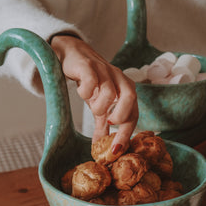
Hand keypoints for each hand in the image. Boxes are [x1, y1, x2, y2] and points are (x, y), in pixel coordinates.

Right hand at [51, 34, 137, 152]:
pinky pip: (91, 81)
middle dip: (121, 117)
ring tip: (92, 107)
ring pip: (110, 92)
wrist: (72, 54)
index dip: (126, 134)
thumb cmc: (90, 81)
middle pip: (131, 98)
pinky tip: (82, 92)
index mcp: (126, 90)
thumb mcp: (98, 105)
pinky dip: (86, 92)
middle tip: (108, 123)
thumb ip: (103, 125)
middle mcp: (119, 79)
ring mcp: (105, 71)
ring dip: (100, 106)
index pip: (133, 114)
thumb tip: (103, 148)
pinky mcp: (88, 65)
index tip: (116, 150)